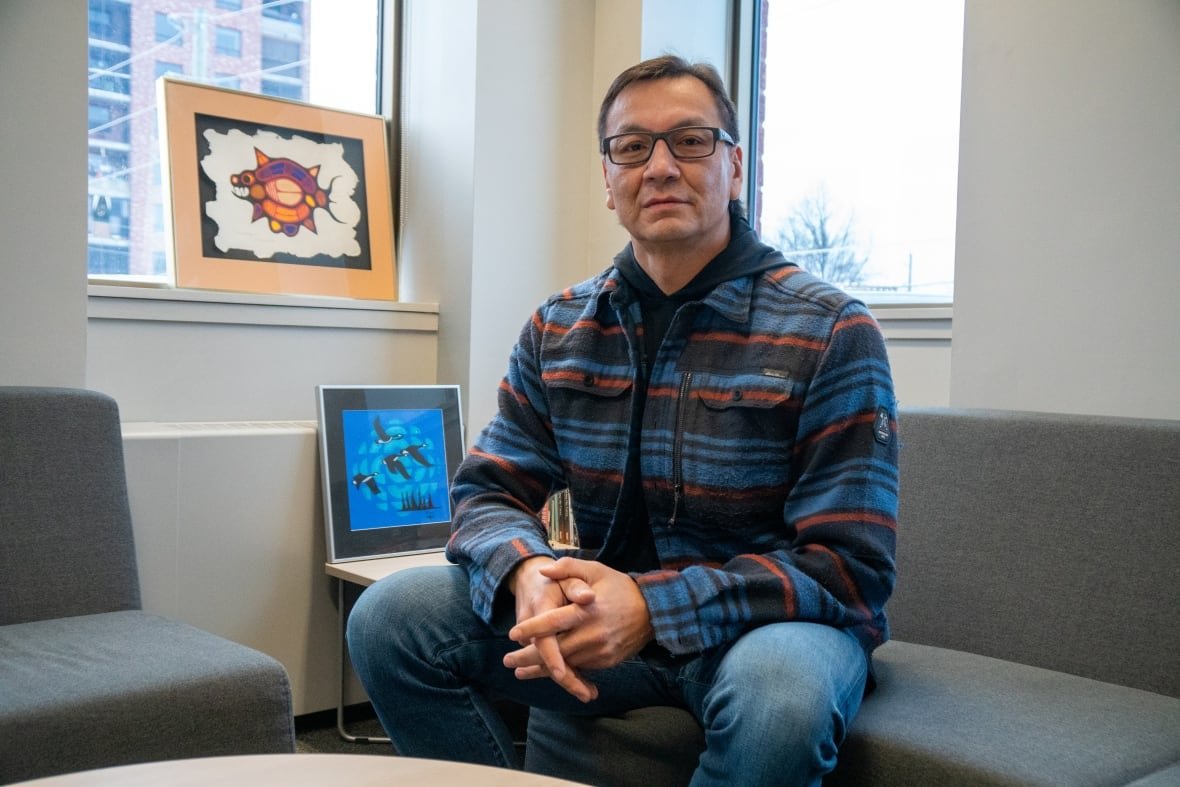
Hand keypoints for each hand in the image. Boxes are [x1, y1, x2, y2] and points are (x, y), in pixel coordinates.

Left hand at [505, 557, 653, 683]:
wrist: (653, 612)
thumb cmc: (620, 587)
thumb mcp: (596, 570)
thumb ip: (568, 568)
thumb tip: (543, 570)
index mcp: (587, 610)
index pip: (552, 622)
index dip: (531, 629)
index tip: (511, 634)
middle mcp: (592, 634)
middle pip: (554, 650)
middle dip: (527, 657)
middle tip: (507, 660)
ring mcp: (600, 651)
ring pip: (565, 664)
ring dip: (540, 669)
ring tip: (520, 670)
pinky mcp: (606, 662)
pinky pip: (579, 668)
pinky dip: (561, 670)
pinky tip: (545, 672)